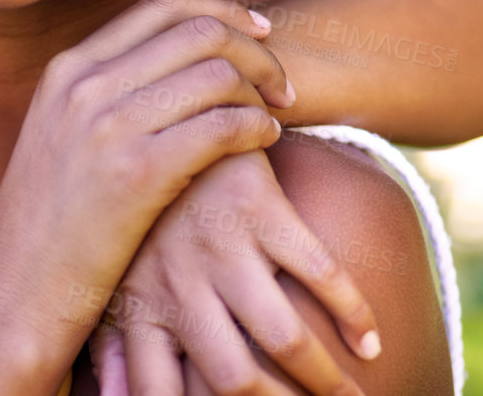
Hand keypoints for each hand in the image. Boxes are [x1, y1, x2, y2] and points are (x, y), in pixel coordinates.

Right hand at [0, 0, 294, 386]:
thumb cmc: (50, 223)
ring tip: (274, 119)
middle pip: (198, 30)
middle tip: (280, 85)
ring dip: (262, 91)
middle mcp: (85, 84)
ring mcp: (108, 125)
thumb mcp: (61, 136)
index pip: (161, 7)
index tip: (259, 33)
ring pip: (217, 73)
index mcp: (68, 68)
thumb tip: (175, 66)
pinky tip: (265, 144)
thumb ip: (105, 93)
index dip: (223, 11)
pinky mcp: (137, 173)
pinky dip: (257, 127)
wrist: (15, 288)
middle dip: (255, 50)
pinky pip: (222, 125)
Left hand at [87, 150, 379, 395]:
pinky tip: (370, 342)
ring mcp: (218, 243)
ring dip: (328, 381)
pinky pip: (319, 272)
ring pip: (285, 337)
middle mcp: (174, 279)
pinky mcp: (260, 206)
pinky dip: (354, 313)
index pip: (157, 391)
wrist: (160, 114)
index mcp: (135, 302)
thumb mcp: (112, 269)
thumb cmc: (139, 212)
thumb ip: (112, 339)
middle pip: (234, 379)